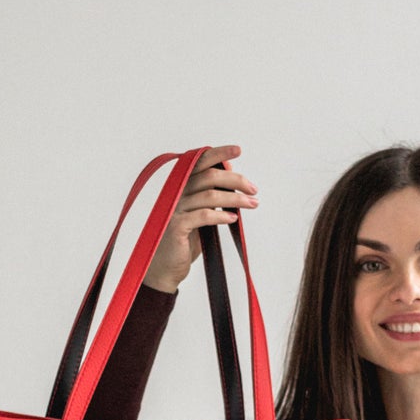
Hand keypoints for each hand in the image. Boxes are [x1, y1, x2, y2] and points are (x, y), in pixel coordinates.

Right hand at [144, 144, 259, 292]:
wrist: (166, 269)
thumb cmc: (185, 241)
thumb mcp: (201, 215)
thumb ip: (211, 197)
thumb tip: (233, 181)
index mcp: (181, 187)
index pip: (199, 162)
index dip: (218, 154)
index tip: (238, 150)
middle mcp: (175, 194)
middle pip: (209, 176)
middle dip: (235, 180)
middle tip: (253, 189)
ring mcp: (174, 209)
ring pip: (209, 195)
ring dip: (235, 199)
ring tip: (252, 204)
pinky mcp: (176, 226)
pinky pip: (203, 216)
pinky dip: (221, 216)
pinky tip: (234, 219)